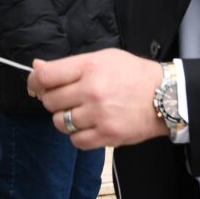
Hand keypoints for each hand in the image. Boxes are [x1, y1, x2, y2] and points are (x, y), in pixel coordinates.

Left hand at [27, 49, 163, 148]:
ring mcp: (99, 115)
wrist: (166, 95)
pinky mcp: (107, 135)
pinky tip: (89, 126)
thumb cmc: (133, 74)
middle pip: (49, 101)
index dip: (33, 82)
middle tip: (66, 99)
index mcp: (89, 67)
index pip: (45, 76)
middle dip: (52, 101)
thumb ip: (68, 65)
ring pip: (60, 123)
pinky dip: (78, 135)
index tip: (35, 86)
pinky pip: (76, 141)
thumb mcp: (102, 58)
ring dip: (65, 119)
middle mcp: (92, 91)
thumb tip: (36, 67)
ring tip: (80, 113)